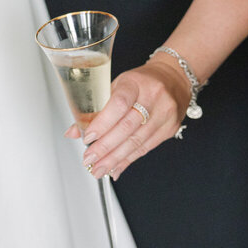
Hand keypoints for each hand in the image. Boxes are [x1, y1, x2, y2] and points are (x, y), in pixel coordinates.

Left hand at [73, 57, 188, 179]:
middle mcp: (153, 97)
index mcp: (135, 82)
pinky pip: (146, 148)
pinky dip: (128, 160)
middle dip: (105, 147)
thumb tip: (73, 132)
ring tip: (99, 169)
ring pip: (137, 141)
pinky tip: (116, 168)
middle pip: (127, 127)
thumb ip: (95, 109)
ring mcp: (164, 113)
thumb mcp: (115, 86)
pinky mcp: (169, 128)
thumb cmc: (140, 82)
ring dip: (115, 159)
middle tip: (89, 160)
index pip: (118, 104)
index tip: (88, 138)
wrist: (174, 79)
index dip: (102, 123)